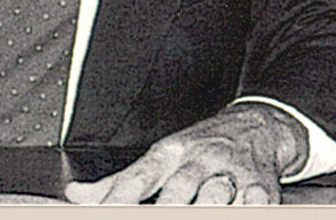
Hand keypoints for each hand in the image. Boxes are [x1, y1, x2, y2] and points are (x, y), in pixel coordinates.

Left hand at [64, 101, 302, 204]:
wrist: (256, 125)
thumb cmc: (199, 148)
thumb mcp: (159, 158)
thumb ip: (119, 182)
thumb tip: (75, 196)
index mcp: (168, 154)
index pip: (138, 178)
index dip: (119, 198)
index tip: (105, 213)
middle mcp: (197, 160)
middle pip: (178, 188)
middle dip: (164, 209)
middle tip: (153, 218)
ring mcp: (229, 170)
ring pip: (215, 194)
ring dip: (204, 209)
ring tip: (195, 215)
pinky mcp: (260, 183)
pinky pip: (254, 200)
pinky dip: (246, 208)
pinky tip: (238, 210)